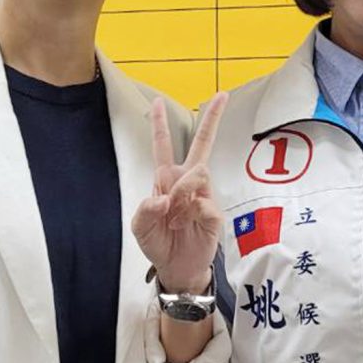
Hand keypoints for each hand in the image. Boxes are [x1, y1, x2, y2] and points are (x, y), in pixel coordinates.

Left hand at [132, 93, 227, 292]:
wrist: (175, 267)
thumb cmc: (158, 243)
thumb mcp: (140, 227)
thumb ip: (146, 209)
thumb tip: (164, 197)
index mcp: (166, 179)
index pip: (163, 146)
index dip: (160, 124)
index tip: (159, 101)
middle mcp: (186, 182)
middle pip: (202, 144)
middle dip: (212, 119)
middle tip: (222, 95)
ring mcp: (202, 195)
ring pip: (198, 173)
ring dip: (182, 192)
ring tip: (174, 216)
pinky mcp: (213, 212)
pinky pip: (203, 202)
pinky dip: (189, 213)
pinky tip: (184, 225)